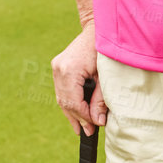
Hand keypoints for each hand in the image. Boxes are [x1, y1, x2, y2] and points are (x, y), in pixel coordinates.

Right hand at [51, 22, 107, 136]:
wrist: (97, 29)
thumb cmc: (105, 51)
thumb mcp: (106, 77)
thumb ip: (101, 100)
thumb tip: (98, 121)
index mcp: (70, 70)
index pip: (74, 102)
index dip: (85, 117)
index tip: (95, 127)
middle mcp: (59, 69)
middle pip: (65, 102)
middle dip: (78, 118)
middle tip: (88, 132)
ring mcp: (56, 67)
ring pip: (61, 98)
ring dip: (71, 113)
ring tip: (81, 128)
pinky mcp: (58, 67)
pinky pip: (62, 90)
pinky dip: (69, 103)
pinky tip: (75, 114)